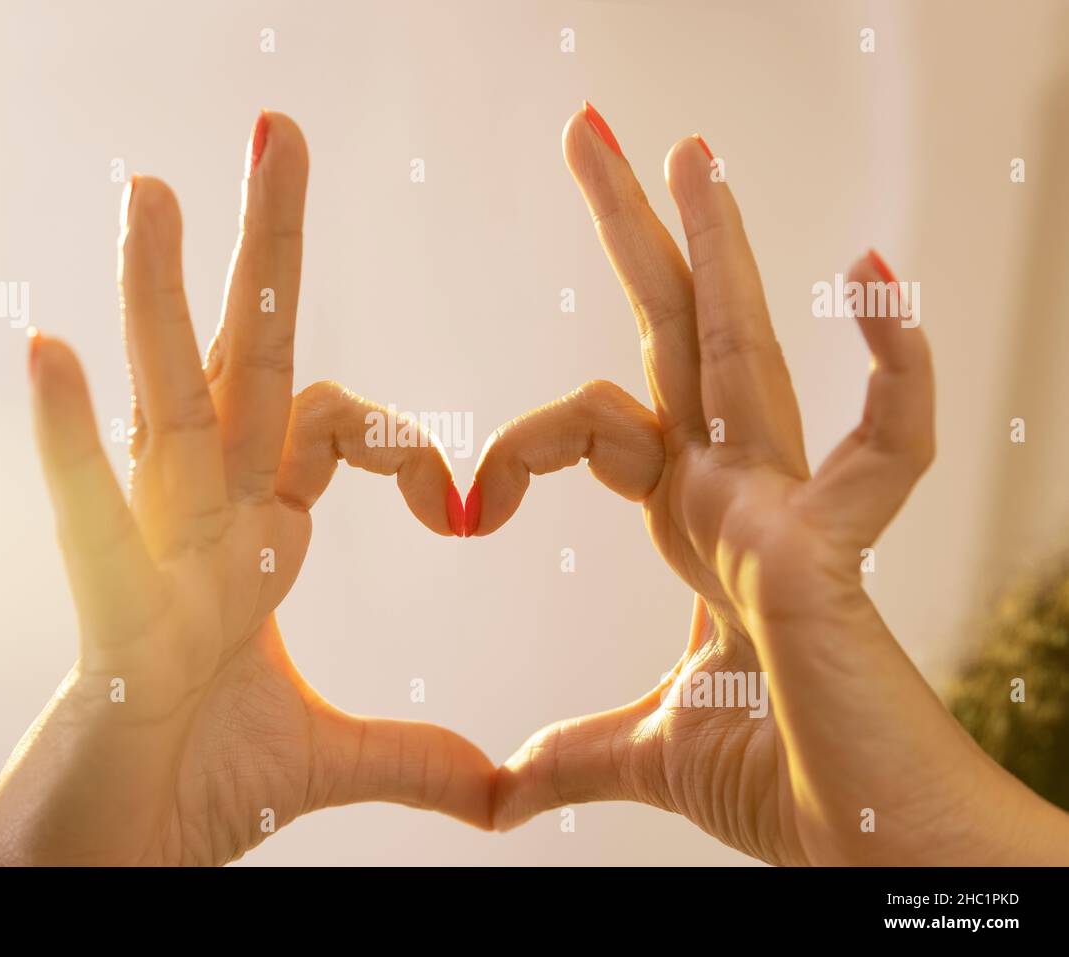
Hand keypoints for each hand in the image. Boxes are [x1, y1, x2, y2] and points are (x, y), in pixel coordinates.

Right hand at [0, 113, 491, 865]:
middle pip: (237, 362)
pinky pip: (89, 517)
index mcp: (252, 532)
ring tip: (154, 191)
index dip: (401, 443)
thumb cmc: (196, 782)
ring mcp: (149, 552)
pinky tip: (54, 356)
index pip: (327, 425)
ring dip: (157, 299)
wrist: (125, 853)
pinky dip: (68, 444)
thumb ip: (411, 757)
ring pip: (159, 405)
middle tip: (279, 134)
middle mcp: (198, 518)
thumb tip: (499, 791)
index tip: (457, 504)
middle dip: (261, 251)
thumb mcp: (323, 756)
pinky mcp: (107, 613)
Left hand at [472, 104, 1068, 863]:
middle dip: (640, 238)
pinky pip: (881, 451)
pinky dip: (895, 370)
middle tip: (598, 138)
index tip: (463, 510)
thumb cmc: (781, 783)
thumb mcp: (645, 751)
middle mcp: (741, 499)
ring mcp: (787, 516)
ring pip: (746, 358)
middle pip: (679, 339)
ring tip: (691, 154)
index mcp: (697, 525)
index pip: (603, 424)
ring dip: (722, 251)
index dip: (524, 447)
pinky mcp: (832, 556)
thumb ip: (573, 754)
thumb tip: (500, 796)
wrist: (857, 852)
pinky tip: (877, 275)